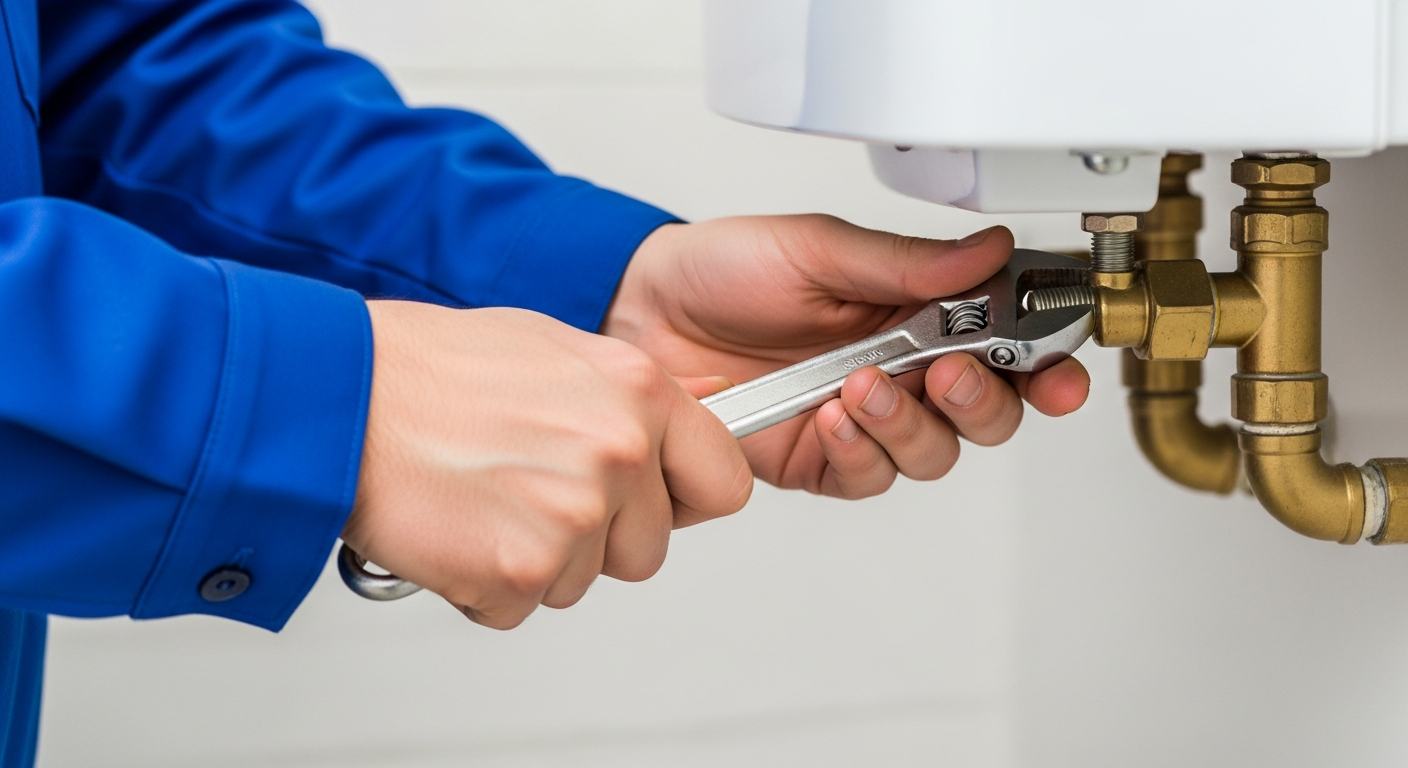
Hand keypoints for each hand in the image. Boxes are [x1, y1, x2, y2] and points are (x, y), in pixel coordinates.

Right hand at [343, 301, 751, 628]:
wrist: (339, 394)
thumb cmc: (432, 369)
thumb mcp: (556, 350)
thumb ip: (629, 398)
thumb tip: (691, 418)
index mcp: (638, 393)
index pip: (724, 482)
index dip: (686, 500)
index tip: (657, 501)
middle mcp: (616, 452)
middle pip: (648, 550)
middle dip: (597, 537)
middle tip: (532, 492)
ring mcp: (571, 514)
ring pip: (582, 581)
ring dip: (536, 557)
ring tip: (484, 496)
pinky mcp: (519, 568)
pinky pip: (520, 607)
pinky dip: (484, 583)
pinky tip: (457, 526)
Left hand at [603, 215, 1089, 498]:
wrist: (641, 312)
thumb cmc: (722, 271)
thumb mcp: (816, 249)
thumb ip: (905, 263)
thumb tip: (990, 249)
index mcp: (915, 310)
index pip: (1004, 344)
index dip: (1045, 365)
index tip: (1060, 373)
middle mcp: (899, 370)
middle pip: (987, 415)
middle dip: (983, 401)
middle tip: (950, 370)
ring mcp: (860, 420)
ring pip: (932, 453)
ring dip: (911, 425)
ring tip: (863, 388)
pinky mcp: (817, 458)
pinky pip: (865, 477)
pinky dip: (858, 452)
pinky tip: (832, 420)